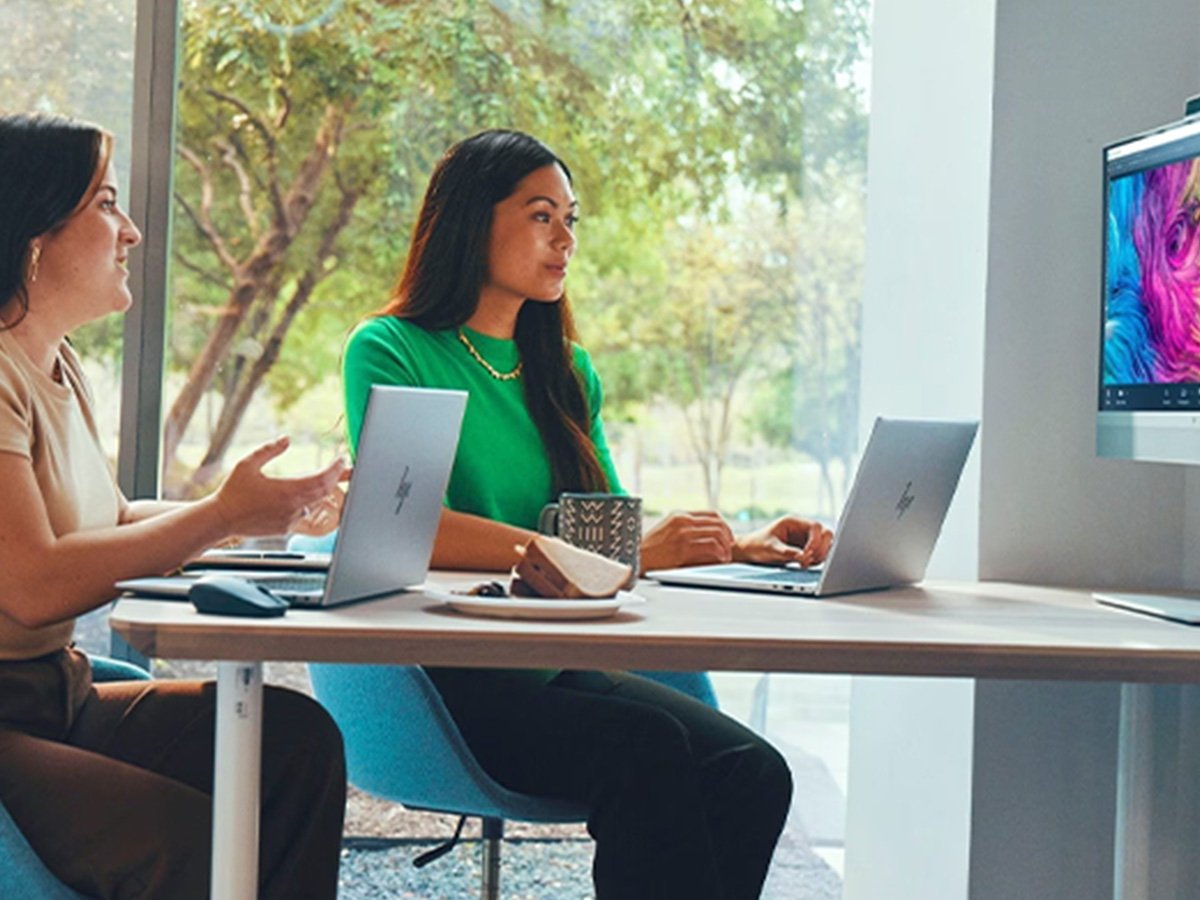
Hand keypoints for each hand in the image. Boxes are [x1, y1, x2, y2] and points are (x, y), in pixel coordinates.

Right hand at [211, 437, 347, 537]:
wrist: (221, 519)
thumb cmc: (232, 491)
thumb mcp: (247, 463)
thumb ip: (269, 449)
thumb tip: (286, 439)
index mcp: (287, 489)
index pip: (322, 479)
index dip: (335, 468)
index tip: (342, 459)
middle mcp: (293, 506)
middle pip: (324, 491)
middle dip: (337, 478)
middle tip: (345, 468)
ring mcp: (290, 518)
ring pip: (316, 502)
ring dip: (323, 490)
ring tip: (331, 478)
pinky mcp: (285, 527)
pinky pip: (303, 513)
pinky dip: (309, 502)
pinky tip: (307, 494)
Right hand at [640, 511, 734, 572]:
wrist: (635, 558)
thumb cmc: (650, 550)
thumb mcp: (667, 532)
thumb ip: (685, 531)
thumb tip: (708, 538)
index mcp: (679, 515)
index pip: (711, 514)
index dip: (724, 525)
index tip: (728, 536)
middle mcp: (682, 520)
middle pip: (717, 522)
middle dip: (728, 535)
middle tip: (731, 547)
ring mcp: (683, 533)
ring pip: (716, 533)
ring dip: (726, 545)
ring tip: (726, 556)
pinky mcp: (683, 547)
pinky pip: (710, 546)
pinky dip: (720, 552)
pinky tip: (720, 559)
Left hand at [733, 516, 833, 567]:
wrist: (750, 552)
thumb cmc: (757, 545)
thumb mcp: (770, 548)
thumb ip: (787, 552)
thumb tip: (804, 557)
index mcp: (794, 522)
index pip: (815, 527)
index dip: (815, 541)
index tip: (807, 554)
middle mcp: (802, 529)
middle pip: (825, 534)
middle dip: (821, 549)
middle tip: (808, 561)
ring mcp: (805, 539)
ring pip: (825, 545)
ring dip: (820, 556)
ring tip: (804, 564)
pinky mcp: (806, 550)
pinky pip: (820, 554)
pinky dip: (816, 561)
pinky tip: (804, 565)